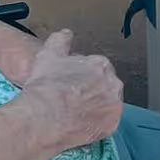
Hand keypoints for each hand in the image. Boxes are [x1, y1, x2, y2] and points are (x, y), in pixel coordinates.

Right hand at [15, 30, 123, 153]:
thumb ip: (60, 41)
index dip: (83, 77)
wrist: (44, 117)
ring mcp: (114, 106)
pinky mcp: (112, 126)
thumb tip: (66, 34)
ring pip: (107, 105)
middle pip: (105, 86)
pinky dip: (97, 124)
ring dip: (96, 107)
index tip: (73, 84)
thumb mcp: (49, 56)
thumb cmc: (47, 88)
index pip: (98, 68)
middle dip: (92, 91)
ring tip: (76, 113)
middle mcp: (113, 83)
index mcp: (101, 65)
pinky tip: (81, 124)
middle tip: (74, 99)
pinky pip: (107, 124)